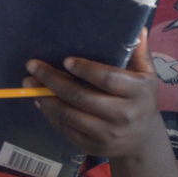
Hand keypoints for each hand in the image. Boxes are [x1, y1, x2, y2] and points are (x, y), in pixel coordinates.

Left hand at [27, 28, 165, 160]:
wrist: (143, 140)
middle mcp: (123, 115)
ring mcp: (107, 134)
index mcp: (138, 92)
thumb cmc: (142, 98)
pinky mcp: (92, 146)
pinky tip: (40, 100)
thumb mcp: (147, 75)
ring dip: (46, 98)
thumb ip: (140, 53)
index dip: (85, 70)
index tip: (65, 60)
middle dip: (54, 81)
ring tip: (30, 83)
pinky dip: (50, 114)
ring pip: (69, 115)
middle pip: (82, 97)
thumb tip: (138, 29)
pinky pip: (65, 129)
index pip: (108, 79)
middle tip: (33, 66)